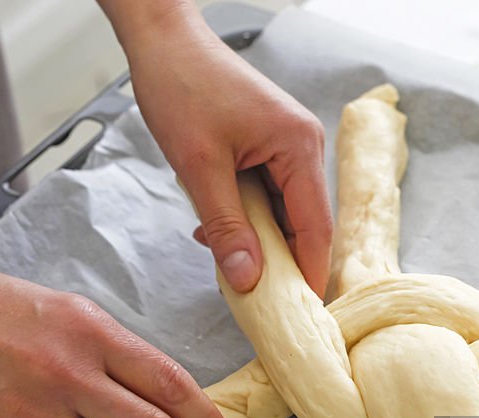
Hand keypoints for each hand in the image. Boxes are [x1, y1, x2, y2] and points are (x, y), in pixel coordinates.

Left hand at [102, 0, 332, 295]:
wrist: (163, 41)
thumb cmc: (181, 88)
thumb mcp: (200, 168)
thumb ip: (226, 227)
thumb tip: (249, 280)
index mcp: (299, 147)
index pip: (316, 228)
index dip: (309, 274)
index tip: (300, 316)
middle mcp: (303, 146)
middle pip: (303, 222)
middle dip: (278, 260)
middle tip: (257, 299)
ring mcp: (287, 145)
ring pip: (281, 212)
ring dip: (255, 238)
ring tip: (225, 260)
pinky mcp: (267, 145)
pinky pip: (266, 194)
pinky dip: (245, 216)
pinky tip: (215, 228)